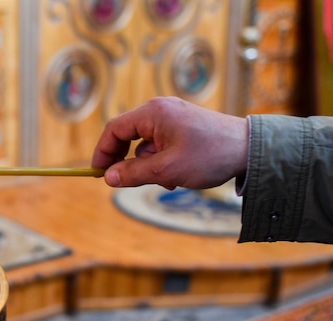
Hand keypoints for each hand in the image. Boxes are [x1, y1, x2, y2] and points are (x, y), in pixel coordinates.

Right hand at [92, 97, 248, 189]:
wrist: (251, 149)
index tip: (98, 173)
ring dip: (150, 166)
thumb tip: (108, 177)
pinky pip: (161, 145)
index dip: (103, 152)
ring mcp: (173, 117)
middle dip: (129, 162)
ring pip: (145, 145)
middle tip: (128, 182)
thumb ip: (133, 173)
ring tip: (170, 179)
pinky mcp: (183, 126)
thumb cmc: (210, 155)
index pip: (114, 129)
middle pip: (128, 136)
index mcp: (153, 113)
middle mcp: (160, 110)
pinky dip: (163, 161)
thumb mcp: (167, 169)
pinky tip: (179, 173)